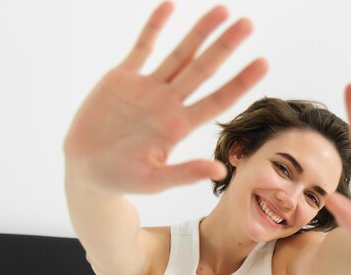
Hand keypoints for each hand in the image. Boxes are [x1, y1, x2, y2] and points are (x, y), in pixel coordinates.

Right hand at [63, 1, 267, 193]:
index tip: (263, 63)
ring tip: (222, 10)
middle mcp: (168, 103)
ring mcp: (147, 88)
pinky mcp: (122, 78)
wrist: (87, 168)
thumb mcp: (155, 180)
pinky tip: (171, 6)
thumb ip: (185, 173)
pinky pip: (142, 47)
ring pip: (179, 54)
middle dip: (226, 46)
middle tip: (248, 24)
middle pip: (204, 69)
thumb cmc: (122, 179)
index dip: (241, 81)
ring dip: (199, 32)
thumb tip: (220, 170)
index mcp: (179, 126)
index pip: (218, 99)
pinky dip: (154, 27)